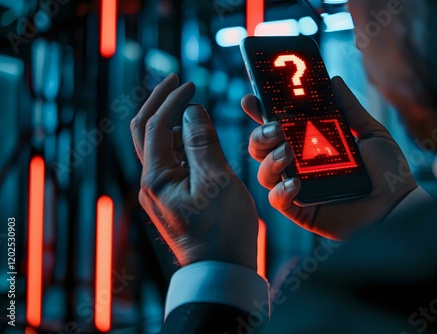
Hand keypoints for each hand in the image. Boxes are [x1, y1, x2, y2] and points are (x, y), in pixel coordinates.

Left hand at [131, 74, 258, 269]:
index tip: (189, 83)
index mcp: (156, 178)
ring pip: (159, 146)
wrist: (223, 268)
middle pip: (145, 132)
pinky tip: (199, 141)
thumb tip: (192, 110)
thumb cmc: (223, 229)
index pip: (156, 126)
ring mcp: (160, 191)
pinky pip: (172, 162)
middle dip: (159, 103)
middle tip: (176, 82)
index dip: (172, 100)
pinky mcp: (172, 197)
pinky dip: (182, 143)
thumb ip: (202, 141)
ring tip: (195, 113)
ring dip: (173, 124)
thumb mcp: (216, 180)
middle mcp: (151, 183)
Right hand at [241, 76, 416, 239]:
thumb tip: (333, 79)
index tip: (252, 99)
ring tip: (287, 152)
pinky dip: (281, 190)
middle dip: (260, 134)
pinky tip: (296, 183)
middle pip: (262, 147)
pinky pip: (277, 200)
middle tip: (274, 127)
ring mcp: (296, 187)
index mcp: (310, 143)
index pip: (278, 125)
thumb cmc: (386, 172)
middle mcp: (298, 164)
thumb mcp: (370, 132)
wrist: (398, 206)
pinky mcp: (299, 210)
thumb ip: (349, 108)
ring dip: (269, 159)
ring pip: (264, 171)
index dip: (261, 112)